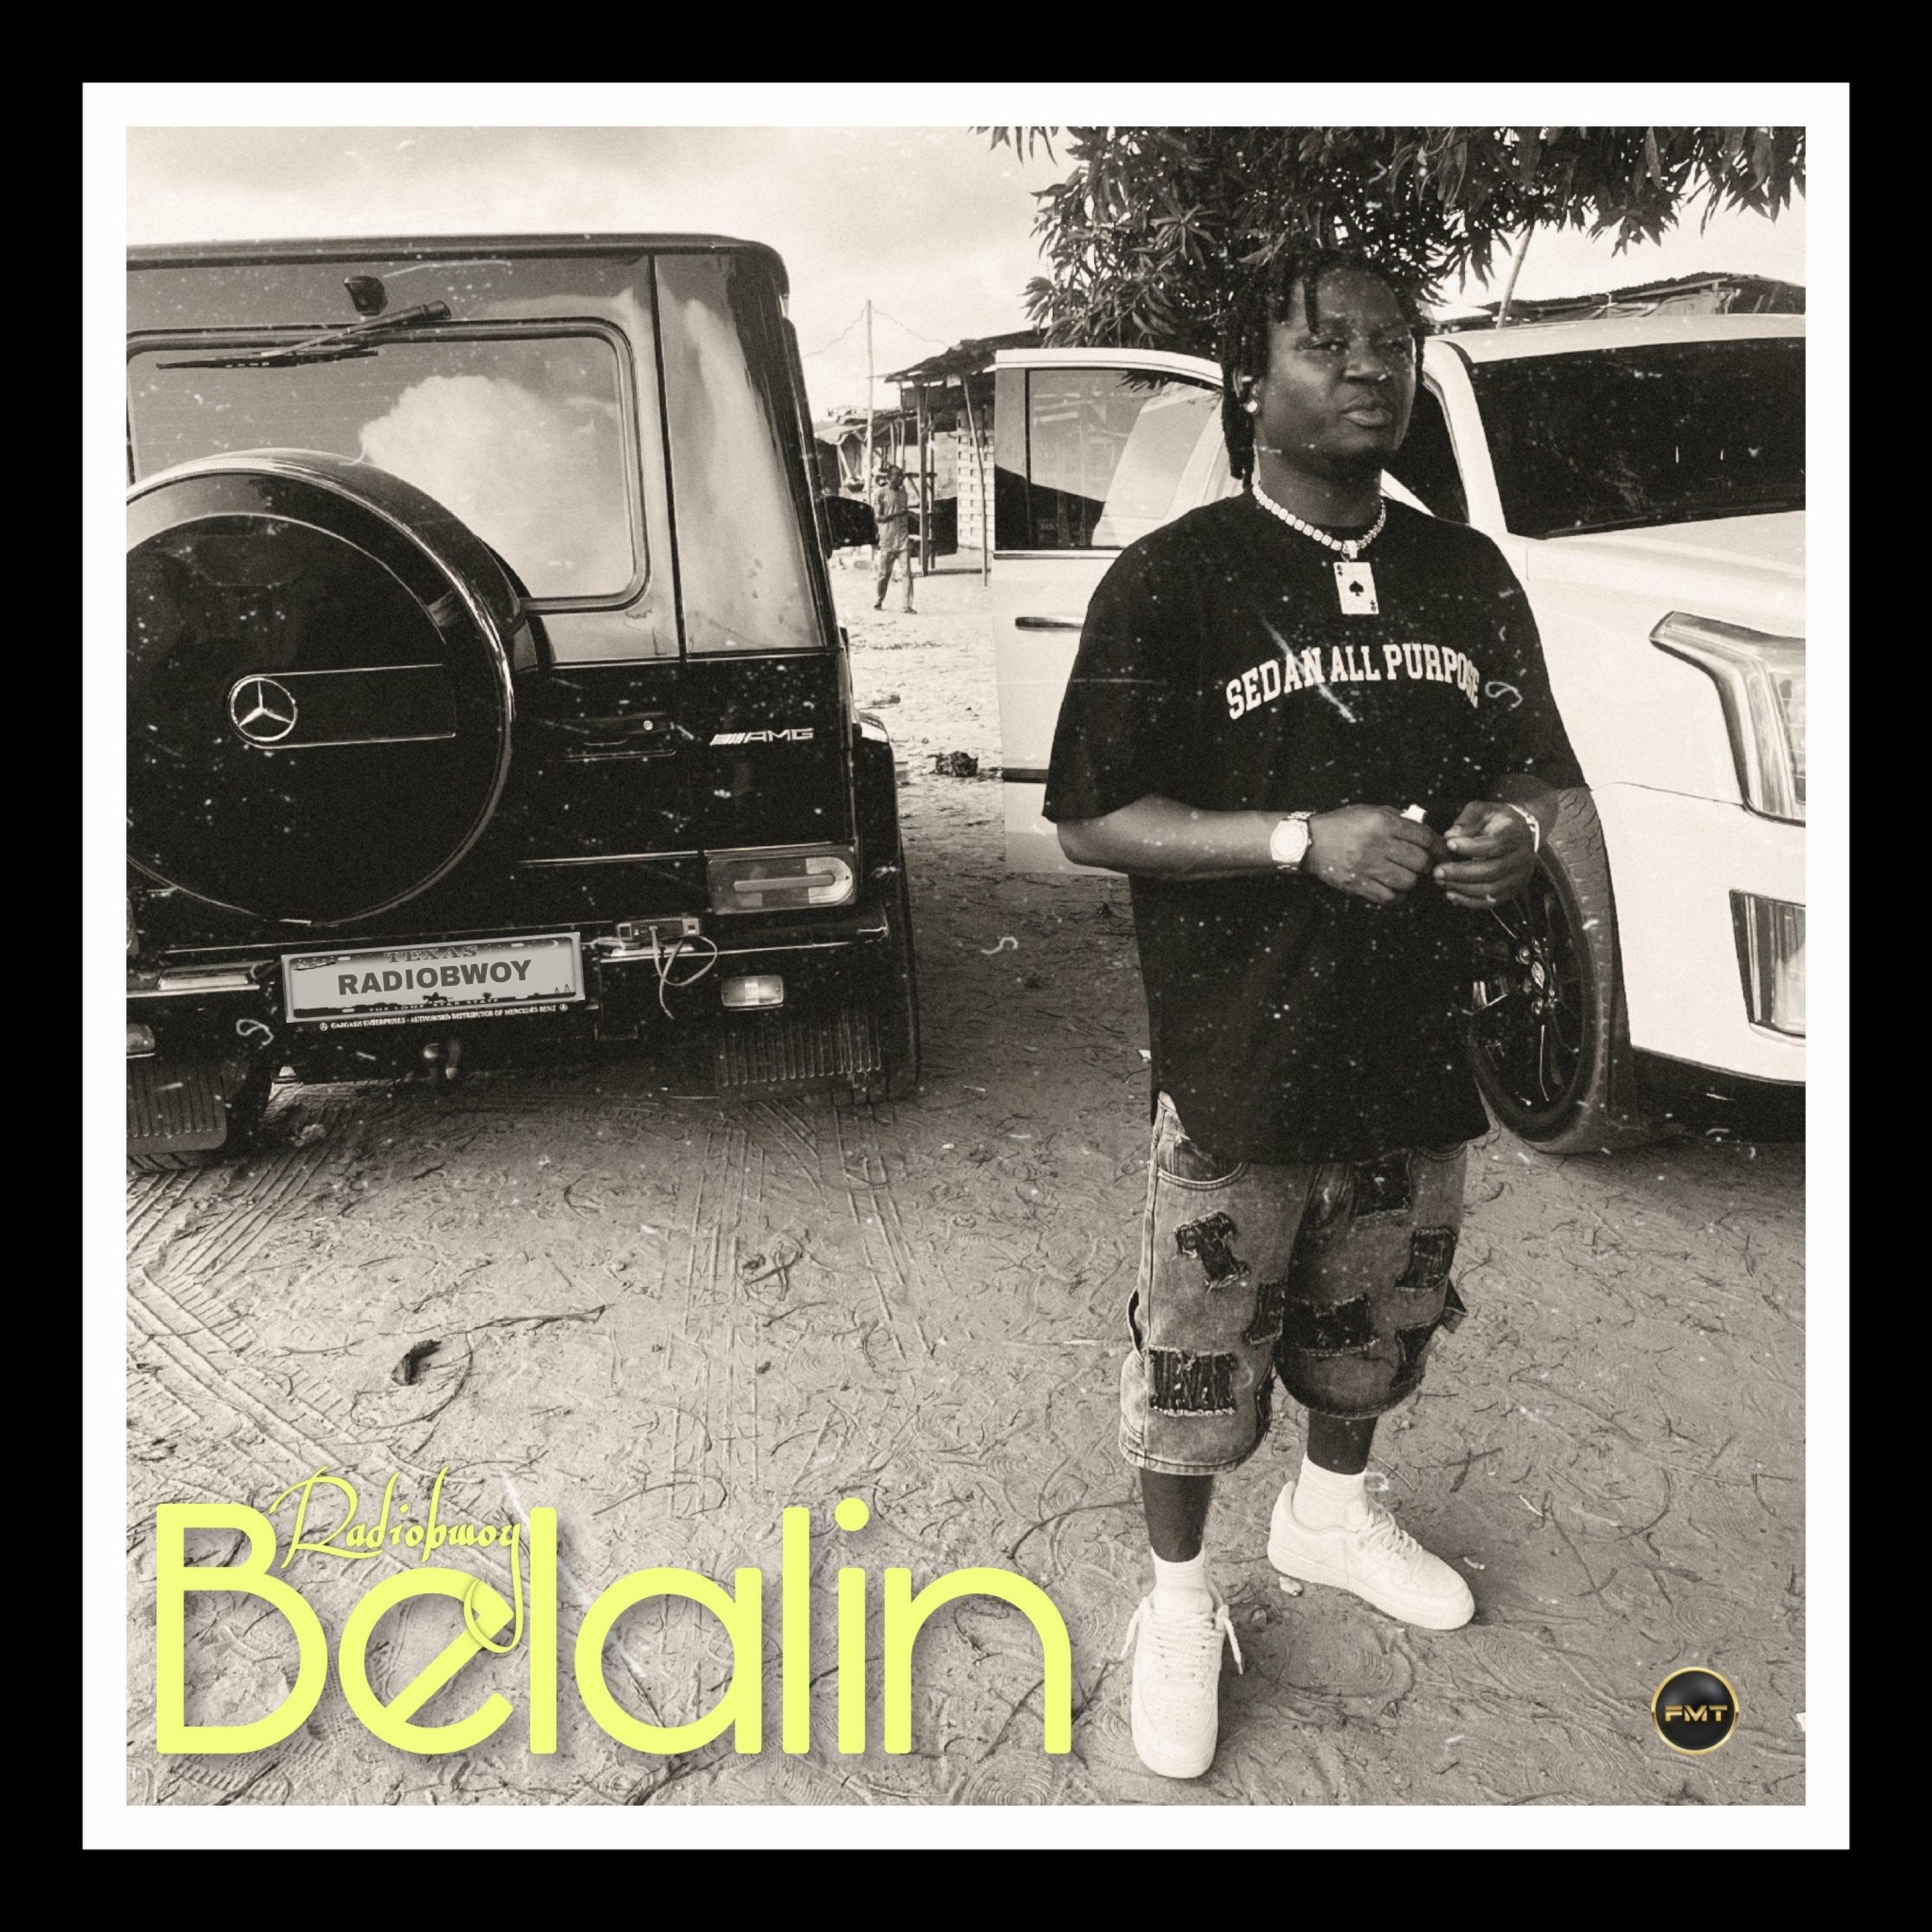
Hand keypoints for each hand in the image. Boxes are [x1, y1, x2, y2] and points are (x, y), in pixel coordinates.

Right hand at [1305, 805, 1443, 905]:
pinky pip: (1389, 897)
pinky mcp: (1358, 884)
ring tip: (1407, 877)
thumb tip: (1424, 832)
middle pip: (1420, 861)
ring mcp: (1367, 866)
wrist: (1309, 842)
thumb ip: (1397, 819)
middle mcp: (1377, 844)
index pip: (1424, 837)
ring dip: (1412, 881)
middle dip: (1428, 865)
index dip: (1439, 847)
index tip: (1444, 853)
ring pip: (1407, 881)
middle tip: (1427, 867)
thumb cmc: (1341, 825)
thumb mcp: (1369, 811)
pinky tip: (1394, 889)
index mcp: (1382, 823)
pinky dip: (1396, 896)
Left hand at [1432, 801, 1537, 908]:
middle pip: (1493, 870)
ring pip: (1491, 889)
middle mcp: (1522, 858)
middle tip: (1437, 871)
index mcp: (1517, 835)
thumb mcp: (1483, 811)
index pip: (1496, 844)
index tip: (1448, 844)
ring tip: (1440, 882)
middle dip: (1461, 872)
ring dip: (1463, 888)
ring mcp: (1519, 878)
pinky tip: (1451, 894)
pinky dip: (1469, 901)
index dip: (1471, 847)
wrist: (1520, 833)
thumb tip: (1450, 836)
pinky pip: (1491, 902)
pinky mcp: (1512, 891)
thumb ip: (1467, 820)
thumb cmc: (1496, 820)